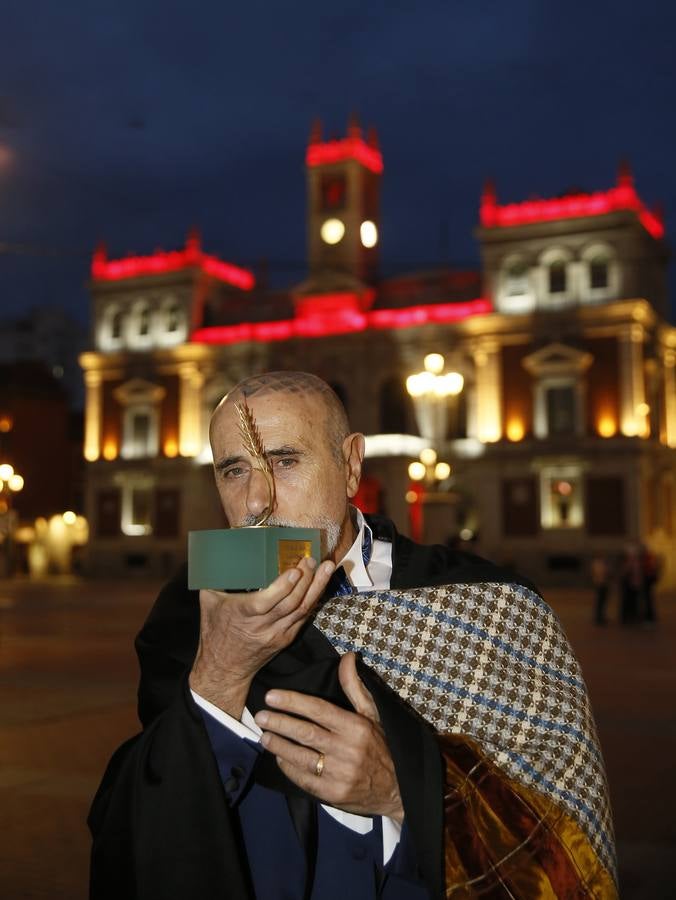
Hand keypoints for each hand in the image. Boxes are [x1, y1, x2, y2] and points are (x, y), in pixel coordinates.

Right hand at [189, 556, 334, 717]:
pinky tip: (321, 584)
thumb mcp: (208, 602)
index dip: (283, 587)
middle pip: (291, 603)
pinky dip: (314, 599)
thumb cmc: (214, 631)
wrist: (224, 668)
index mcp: (243, 615)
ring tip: (327, 568)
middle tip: (313, 560)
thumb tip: (217, 550)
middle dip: (306, 580)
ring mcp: (277, 634)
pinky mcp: (286, 638)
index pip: (267, 602)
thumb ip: (213, 577)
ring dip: (317, 588)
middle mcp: (263, 626)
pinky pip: (303, 617)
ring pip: (302, 610)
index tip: (295, 570)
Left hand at [254, 652, 403, 822]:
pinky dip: (288, 767)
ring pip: (301, 757)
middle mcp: (347, 750)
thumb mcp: (372, 715)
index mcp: (356, 727)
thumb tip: (347, 657)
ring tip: (264, 736)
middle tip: (260, 716)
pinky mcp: (332, 794)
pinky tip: (279, 757)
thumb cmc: (381, 747)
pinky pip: (304, 779)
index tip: (272, 696)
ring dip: (279, 746)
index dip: (293, 702)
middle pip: (306, 733)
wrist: (396, 790)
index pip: (318, 710)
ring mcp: (339, 774)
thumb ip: (355, 687)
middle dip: (279, 723)